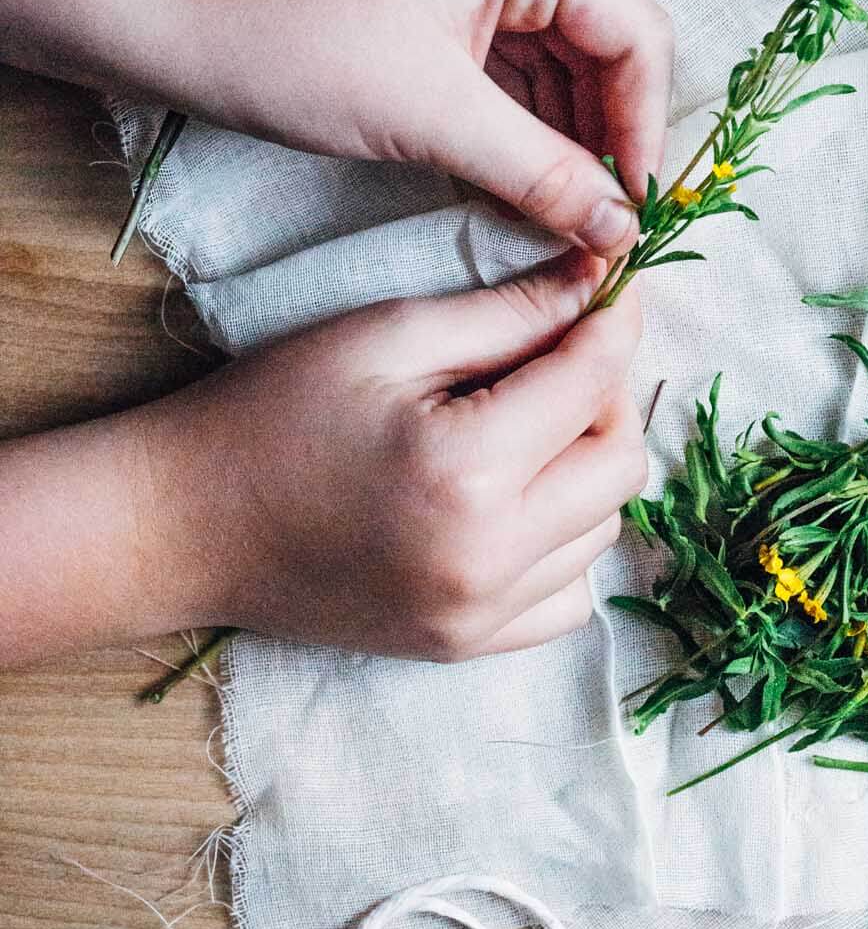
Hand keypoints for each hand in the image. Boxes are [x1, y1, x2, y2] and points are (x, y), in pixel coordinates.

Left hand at [0, 0, 672, 256]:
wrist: (169, 18)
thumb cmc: (294, 48)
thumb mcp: (433, 119)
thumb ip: (544, 175)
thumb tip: (623, 232)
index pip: (634, 30)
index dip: (645, 126)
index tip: (635, 209)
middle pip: (603, 41)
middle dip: (607, 133)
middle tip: (605, 221)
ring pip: (558, 56)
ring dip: (566, 134)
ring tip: (565, 213)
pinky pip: (510, 59)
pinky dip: (521, 120)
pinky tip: (521, 180)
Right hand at [0, 253, 647, 664]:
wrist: (186, 524)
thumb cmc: (274, 411)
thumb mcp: (387, 337)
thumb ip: (508, 313)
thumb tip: (599, 282)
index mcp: (468, 470)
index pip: (595, 383)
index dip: (611, 323)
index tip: (608, 292)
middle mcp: (489, 556)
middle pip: (620, 463)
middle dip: (604, 397)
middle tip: (556, 358)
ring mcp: (480, 614)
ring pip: (604, 527)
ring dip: (585, 468)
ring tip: (523, 427)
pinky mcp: (467, 645)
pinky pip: (569, 592)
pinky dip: (563, 540)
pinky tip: (512, 501)